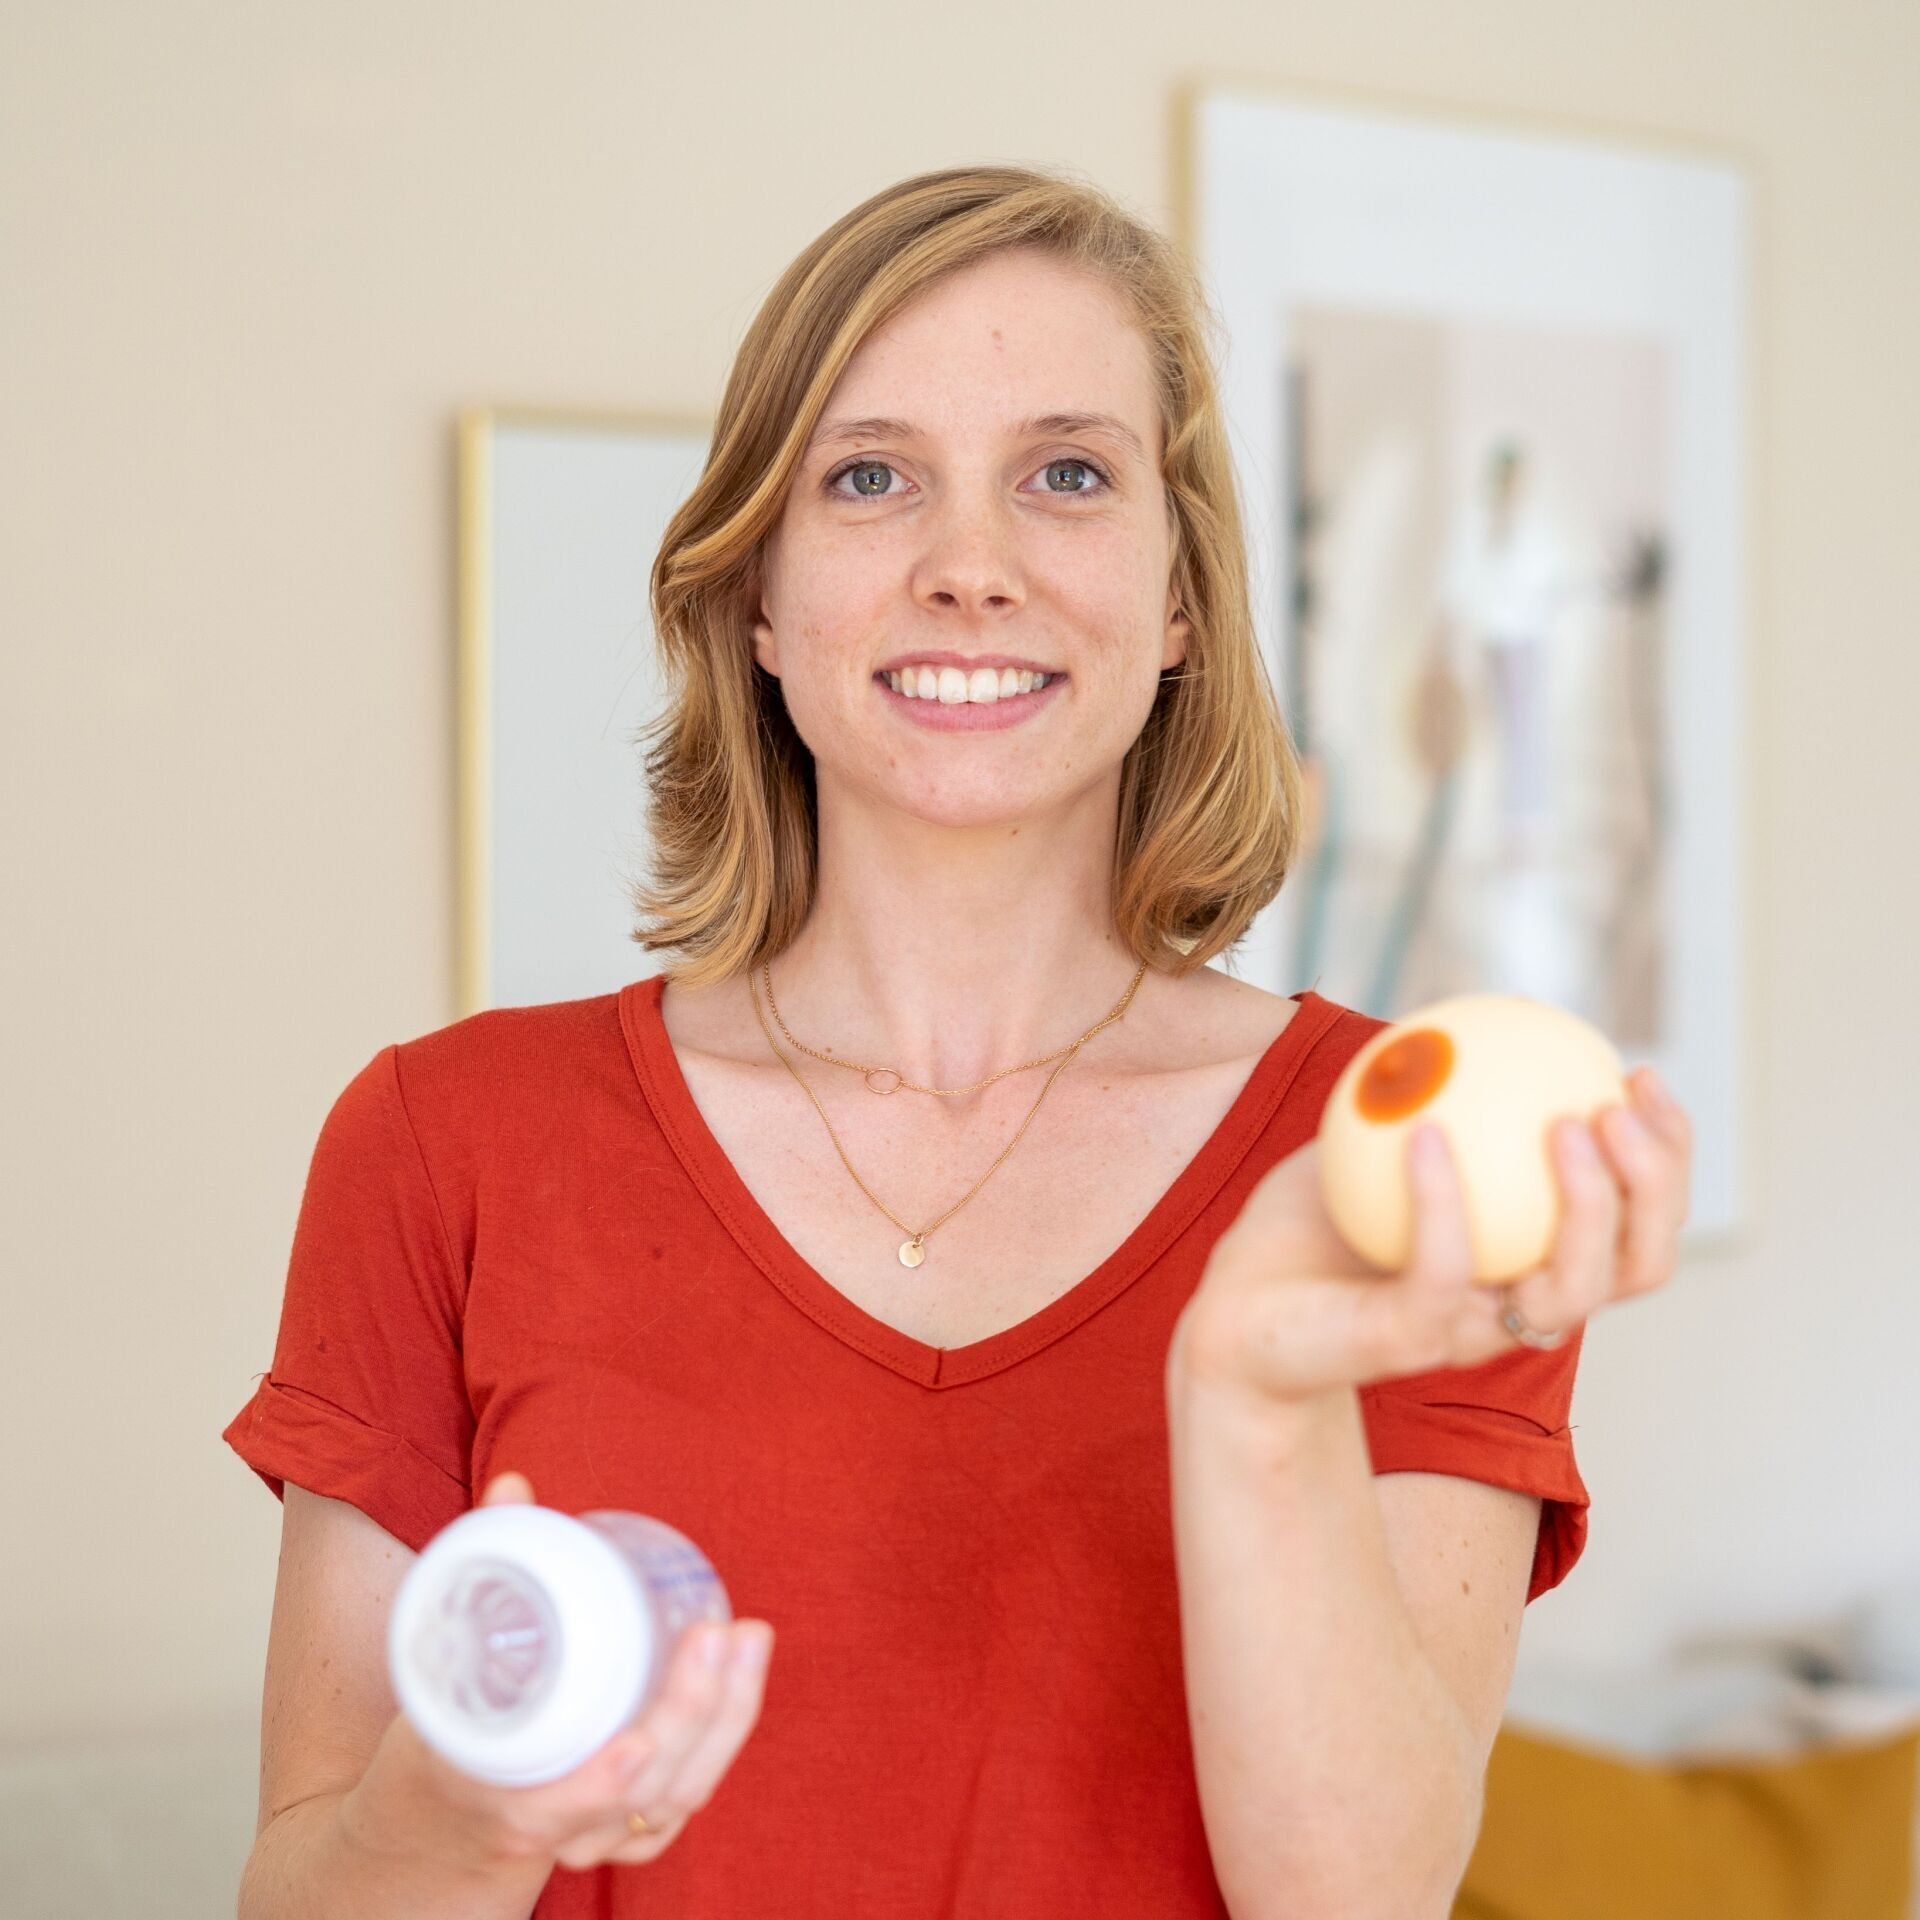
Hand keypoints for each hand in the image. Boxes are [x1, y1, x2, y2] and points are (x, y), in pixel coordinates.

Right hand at [360, 1470, 774, 1872]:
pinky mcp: (635, 1826)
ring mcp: (602, 1834)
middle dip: (689, 1717)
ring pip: (679, 1793)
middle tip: (716, 1635)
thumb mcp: (443, 1661)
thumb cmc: (448, 1730)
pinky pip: (691, 1786)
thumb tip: (512, 1487)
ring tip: (750, 1637)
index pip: (549, 1810)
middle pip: (641, 1795)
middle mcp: (557, 1829)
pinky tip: (746, 1665)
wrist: (450, 1817)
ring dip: (725, 1716)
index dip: (594, 1787)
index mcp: (494, 1798)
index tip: (637, 1745)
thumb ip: (479, 1567)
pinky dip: (726, 1728)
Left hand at [1172, 1066, 1692, 1405]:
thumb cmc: (1314, 1224)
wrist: (1236, 1308)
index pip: (1639, 1222)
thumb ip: (1436, 1088)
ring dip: (1587, 1206)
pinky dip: (1442, 1203)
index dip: (1668, 1154)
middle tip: (1615, 1104)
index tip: (1638, 1073)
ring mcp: (1467, 1333)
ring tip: (1567, 1125)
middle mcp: (1520, 1307)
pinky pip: (1441, 1276)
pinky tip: (1427, 1135)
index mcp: (1536, 1263)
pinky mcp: (1403, 1343)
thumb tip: (1486, 1011)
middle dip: (1655, 1185)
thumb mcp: (1380, 1137)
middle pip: (1637, 1265)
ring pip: (1569, 1292)